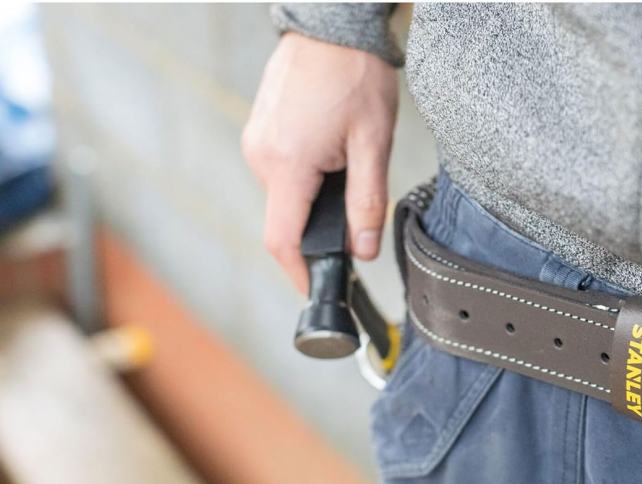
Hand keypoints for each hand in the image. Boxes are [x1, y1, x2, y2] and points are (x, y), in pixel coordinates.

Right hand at [242, 33, 397, 293]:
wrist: (332, 24)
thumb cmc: (354, 73)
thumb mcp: (373, 144)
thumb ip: (368, 203)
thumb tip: (363, 251)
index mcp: (287, 164)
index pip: (282, 240)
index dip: (300, 272)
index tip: (317, 287)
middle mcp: (261, 156)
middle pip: (286, 219)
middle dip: (318, 229)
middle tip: (354, 219)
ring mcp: (256, 141)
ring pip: (284, 195)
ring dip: (313, 199)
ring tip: (346, 168)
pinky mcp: (259, 131)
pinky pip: (279, 171)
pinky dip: (304, 178)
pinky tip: (329, 153)